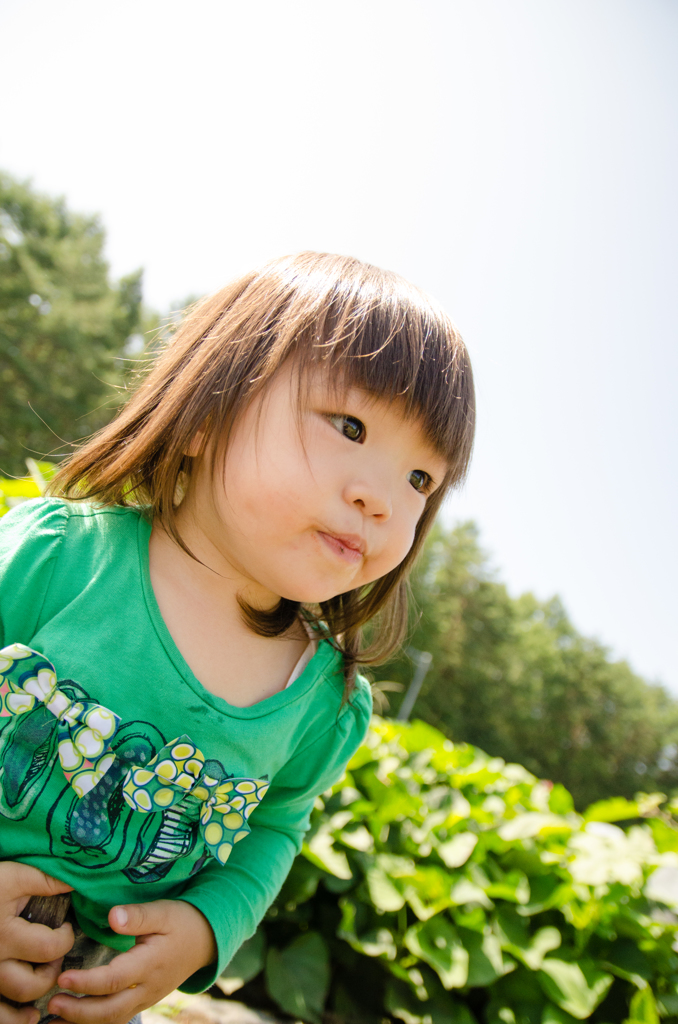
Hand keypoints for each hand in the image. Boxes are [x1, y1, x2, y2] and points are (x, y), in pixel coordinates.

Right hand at [0, 862, 73, 1023]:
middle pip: (32, 985)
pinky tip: (25, 1015)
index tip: (65, 928)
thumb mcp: (11, 877)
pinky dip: (10, 1019)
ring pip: (9, 1011)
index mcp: (5, 935)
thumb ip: (44, 880)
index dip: (66, 939)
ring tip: (41, 980)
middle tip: (54, 954)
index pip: (49, 949)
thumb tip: (75, 881)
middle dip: (52, 972)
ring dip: (31, 1000)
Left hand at [48, 900, 216, 1023]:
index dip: (86, 982)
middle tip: (51, 1003)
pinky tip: (74, 1020)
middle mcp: (147, 988)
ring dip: (83, 1022)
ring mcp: (146, 999)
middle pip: (109, 1010)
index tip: (62, 977)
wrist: (206, 940)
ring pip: (112, 1020)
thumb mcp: (164, 911)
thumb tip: (112, 916)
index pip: (114, 980)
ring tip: (54, 1018)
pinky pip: (117, 1019)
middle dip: (78, 1011)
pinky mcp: (143, 1001)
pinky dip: (94, 1022)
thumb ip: (138, 915)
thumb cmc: (182, 921)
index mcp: (150, 964)